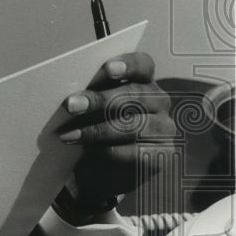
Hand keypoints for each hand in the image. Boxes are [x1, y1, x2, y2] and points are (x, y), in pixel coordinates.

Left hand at [57, 52, 175, 201]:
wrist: (104, 170)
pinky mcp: (163, 155)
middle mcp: (159, 101)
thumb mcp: (92, 110)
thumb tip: (72, 94)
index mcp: (142, 82)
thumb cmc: (96, 128)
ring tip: (70, 135)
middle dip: (99, 100)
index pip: (143, 66)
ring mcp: (165, 128)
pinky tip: (89, 150)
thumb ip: (90, 96)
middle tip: (71, 106)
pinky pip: (136, 152)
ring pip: (133, 126)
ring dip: (98, 130)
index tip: (109, 68)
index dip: (128, 65)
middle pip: (134, 95)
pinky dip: (109, 151)